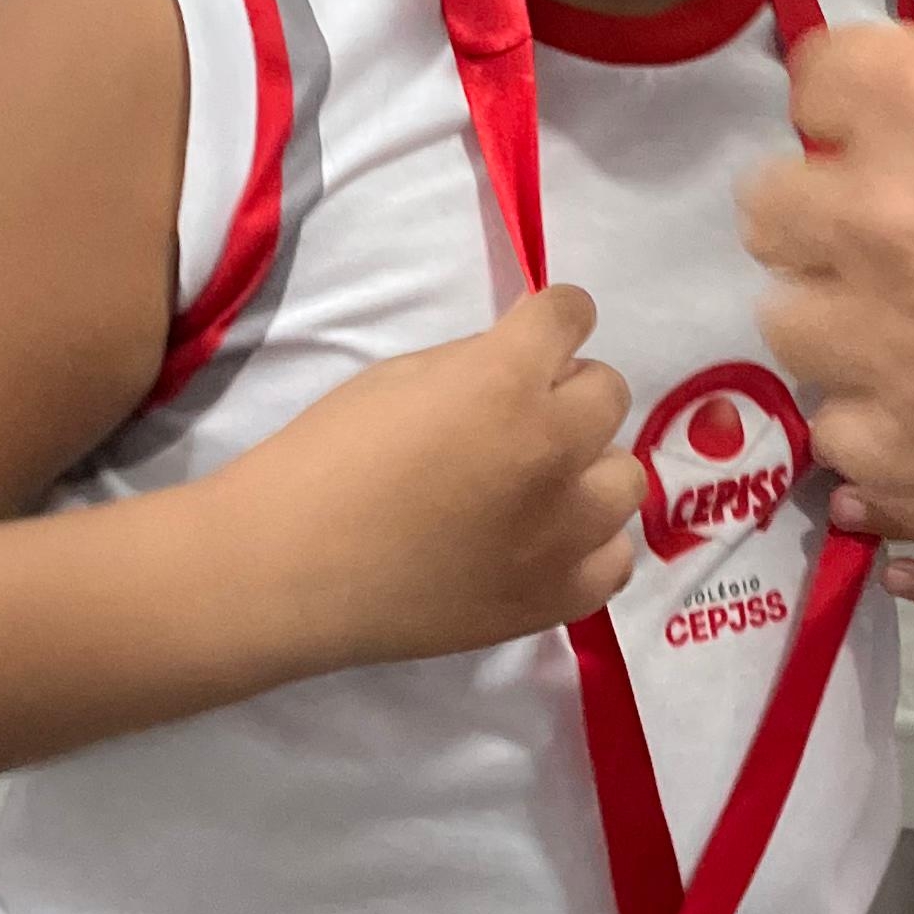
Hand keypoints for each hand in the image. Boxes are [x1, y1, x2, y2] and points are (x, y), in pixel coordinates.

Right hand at [238, 282, 644, 667]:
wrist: (287, 570)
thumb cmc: (326, 459)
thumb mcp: (398, 376)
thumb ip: (477, 362)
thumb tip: (527, 360)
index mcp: (506, 381)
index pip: (572, 314)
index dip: (552, 320)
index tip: (536, 337)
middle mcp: (553, 451)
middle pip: (608, 393)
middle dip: (566, 394)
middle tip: (516, 420)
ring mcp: (564, 533)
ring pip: (625, 477)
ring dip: (586, 469)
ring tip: (535, 488)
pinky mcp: (557, 598)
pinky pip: (615, 558)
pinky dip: (588, 546)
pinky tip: (543, 544)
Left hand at [747, 17, 913, 543]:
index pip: (814, 85)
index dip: (861, 112)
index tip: (892, 133)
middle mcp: (888, 225)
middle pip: (775, 216)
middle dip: (837, 220)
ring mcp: (901, 357)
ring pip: (797, 336)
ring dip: (855, 332)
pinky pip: (849, 451)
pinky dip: (894, 441)